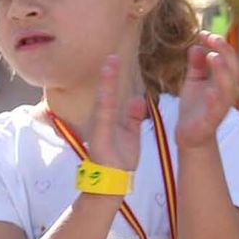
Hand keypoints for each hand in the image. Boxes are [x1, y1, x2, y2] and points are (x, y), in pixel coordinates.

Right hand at [86, 55, 144, 171]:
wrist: (112, 183)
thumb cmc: (119, 160)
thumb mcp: (131, 135)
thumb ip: (133, 117)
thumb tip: (138, 99)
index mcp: (110, 120)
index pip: (111, 95)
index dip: (113, 78)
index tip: (115, 60)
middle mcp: (102, 121)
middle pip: (105, 94)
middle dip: (108, 75)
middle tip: (112, 55)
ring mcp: (99, 129)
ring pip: (103, 101)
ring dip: (106, 82)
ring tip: (110, 64)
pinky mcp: (99, 138)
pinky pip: (104, 117)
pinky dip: (105, 102)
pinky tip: (107, 89)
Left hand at [175, 33, 238, 149]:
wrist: (190, 135)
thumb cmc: (195, 106)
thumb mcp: (193, 81)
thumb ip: (196, 65)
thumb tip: (196, 46)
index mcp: (223, 81)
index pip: (228, 59)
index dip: (220, 44)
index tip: (204, 33)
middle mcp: (226, 92)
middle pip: (233, 69)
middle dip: (225, 52)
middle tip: (212, 38)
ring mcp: (220, 105)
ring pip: (228, 87)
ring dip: (222, 71)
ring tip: (213, 56)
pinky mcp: (211, 119)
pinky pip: (216, 108)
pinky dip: (214, 98)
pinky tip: (209, 90)